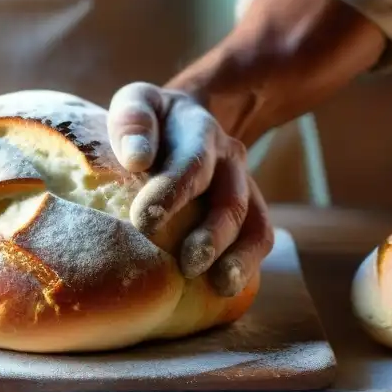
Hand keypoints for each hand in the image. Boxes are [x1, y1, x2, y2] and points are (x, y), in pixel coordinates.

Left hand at [107, 82, 273, 296]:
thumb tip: (136, 158)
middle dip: (211, 236)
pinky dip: (248, 265)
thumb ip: (133, 120)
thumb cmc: (151, 120)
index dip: (171, 193)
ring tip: (221, 285)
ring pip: (253, 224)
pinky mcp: (248, 211)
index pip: (192, 163)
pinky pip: (258, 238)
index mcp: (200, 132)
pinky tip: (226, 290)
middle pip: (229, 201)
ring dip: (240, 258)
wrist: (187, 119)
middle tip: (187, 264)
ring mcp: (243, 186)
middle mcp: (229, 160)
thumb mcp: (138, 101)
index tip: (143, 221)